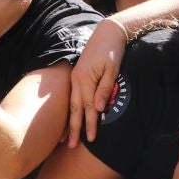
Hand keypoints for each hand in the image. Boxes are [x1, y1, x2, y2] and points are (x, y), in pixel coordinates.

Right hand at [67, 20, 128, 145]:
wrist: (107, 32)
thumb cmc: (113, 51)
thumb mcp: (112, 70)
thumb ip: (105, 89)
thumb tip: (99, 109)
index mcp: (86, 79)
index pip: (89, 107)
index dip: (90, 124)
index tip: (91, 139)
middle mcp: (77, 80)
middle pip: (75, 109)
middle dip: (74, 128)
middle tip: (71, 146)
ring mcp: (75, 77)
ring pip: (71, 104)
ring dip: (69, 121)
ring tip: (65, 137)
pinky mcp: (76, 75)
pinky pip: (72, 96)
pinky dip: (70, 109)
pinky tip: (68, 116)